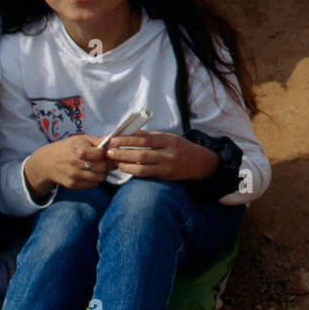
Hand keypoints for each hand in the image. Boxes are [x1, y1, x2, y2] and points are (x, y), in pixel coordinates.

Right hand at [24, 135, 112, 194]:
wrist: (46, 162)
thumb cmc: (67, 148)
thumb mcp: (80, 139)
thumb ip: (97, 140)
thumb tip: (114, 139)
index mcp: (78, 149)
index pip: (100, 154)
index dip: (107, 153)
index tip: (108, 151)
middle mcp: (75, 163)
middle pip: (103, 167)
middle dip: (110, 163)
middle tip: (110, 160)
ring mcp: (74, 175)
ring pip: (100, 177)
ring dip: (104, 172)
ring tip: (101, 166)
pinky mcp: (73, 184)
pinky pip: (93, 184)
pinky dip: (97, 179)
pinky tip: (93, 172)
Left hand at [104, 130, 220, 182]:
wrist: (199, 162)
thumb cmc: (181, 147)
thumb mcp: (169, 137)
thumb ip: (151, 136)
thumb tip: (130, 133)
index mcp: (169, 140)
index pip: (145, 139)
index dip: (128, 140)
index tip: (114, 139)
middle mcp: (169, 153)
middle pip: (142, 153)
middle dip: (123, 153)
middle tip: (109, 152)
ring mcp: (167, 166)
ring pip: (142, 166)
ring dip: (125, 164)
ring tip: (114, 161)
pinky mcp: (166, 176)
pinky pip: (146, 174)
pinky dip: (133, 171)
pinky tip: (125, 168)